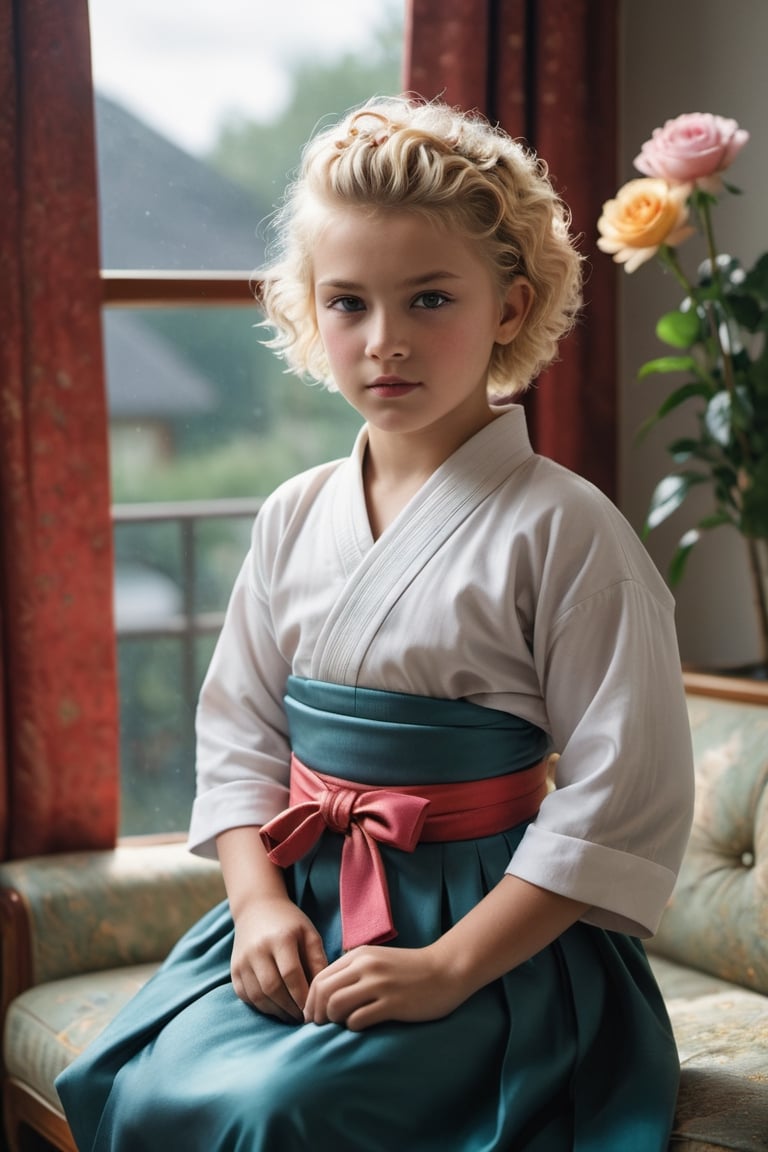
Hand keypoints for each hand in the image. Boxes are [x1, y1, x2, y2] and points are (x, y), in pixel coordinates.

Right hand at [230, 897, 327, 1022]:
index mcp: (280, 938)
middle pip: (273, 988)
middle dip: (290, 1008)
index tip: (313, 1010)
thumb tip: (323, 992)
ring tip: (292, 1016)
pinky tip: (277, 1008)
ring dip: (277, 1012)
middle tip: (304, 1018)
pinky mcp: (234, 970)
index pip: (291, 974)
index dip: (302, 996)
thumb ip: (318, 961)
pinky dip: (262, 1007)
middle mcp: (257, 949)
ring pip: (258, 996)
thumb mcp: (309, 934)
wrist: (256, 909)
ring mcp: (242, 960)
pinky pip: (247, 997)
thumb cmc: (289, 923)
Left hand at [303, 944, 465, 1030]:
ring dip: (332, 1020)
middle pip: (323, 991)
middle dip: (316, 1013)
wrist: (446, 970)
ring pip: (336, 1004)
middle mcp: (366, 966)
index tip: (313, 1015)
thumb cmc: (410, 970)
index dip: (311, 1000)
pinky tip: (360, 1027)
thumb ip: (354, 971)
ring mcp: (379, 984)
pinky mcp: (393, 1003)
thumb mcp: (378, 961)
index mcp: (360, 955)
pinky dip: (352, 1026)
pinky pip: (358, 1019)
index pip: (320, 977)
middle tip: (319, 1027)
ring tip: (340, 1026)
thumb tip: (327, 995)